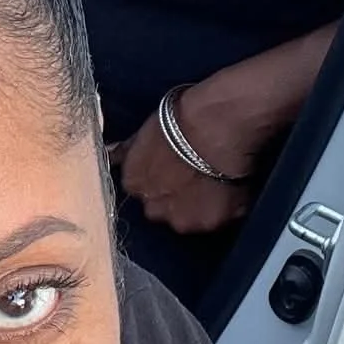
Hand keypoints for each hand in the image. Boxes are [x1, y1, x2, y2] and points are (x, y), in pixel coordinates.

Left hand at [112, 24, 340, 239]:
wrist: (215, 126)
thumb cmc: (179, 119)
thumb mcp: (144, 131)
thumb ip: (127, 150)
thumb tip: (110, 154)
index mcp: (134, 184)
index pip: (142, 191)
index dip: (159, 181)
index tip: (173, 169)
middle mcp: (154, 209)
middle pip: (163, 210)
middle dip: (176, 199)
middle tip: (195, 177)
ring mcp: (184, 220)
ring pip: (191, 219)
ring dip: (200, 207)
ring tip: (217, 182)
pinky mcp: (214, 223)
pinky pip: (220, 218)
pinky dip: (226, 208)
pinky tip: (233, 186)